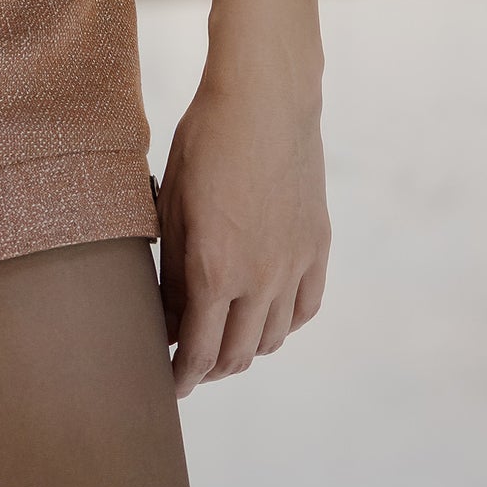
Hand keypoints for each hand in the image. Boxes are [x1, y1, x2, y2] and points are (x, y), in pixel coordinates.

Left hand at [156, 63, 328, 396]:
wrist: (266, 100)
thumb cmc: (204, 142)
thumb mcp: (171, 204)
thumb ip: (171, 269)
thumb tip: (168, 318)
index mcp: (213, 271)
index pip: (198, 351)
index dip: (182, 377)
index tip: (170, 386)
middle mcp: (259, 279)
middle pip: (237, 355)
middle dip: (210, 369)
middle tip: (192, 365)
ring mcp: (294, 265)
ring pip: (274, 339)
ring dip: (247, 350)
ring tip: (226, 340)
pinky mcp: (318, 247)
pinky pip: (306, 308)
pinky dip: (285, 323)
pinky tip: (268, 314)